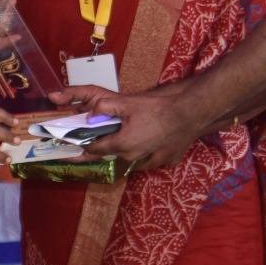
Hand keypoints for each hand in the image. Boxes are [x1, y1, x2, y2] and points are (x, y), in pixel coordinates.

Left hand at [60, 81, 198, 172]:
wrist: (190, 114)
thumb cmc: (158, 108)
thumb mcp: (128, 103)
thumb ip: (105, 107)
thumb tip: (89, 114)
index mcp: (122, 144)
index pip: (96, 149)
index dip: (84, 148)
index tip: (75, 148)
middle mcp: (134, 157)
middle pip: (114, 154)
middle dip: (108, 146)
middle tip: (105, 137)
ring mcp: (152, 161)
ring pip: (133, 160)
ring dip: (128, 152)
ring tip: (131, 140)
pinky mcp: (166, 161)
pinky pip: (151, 160)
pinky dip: (148, 154)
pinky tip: (151, 145)